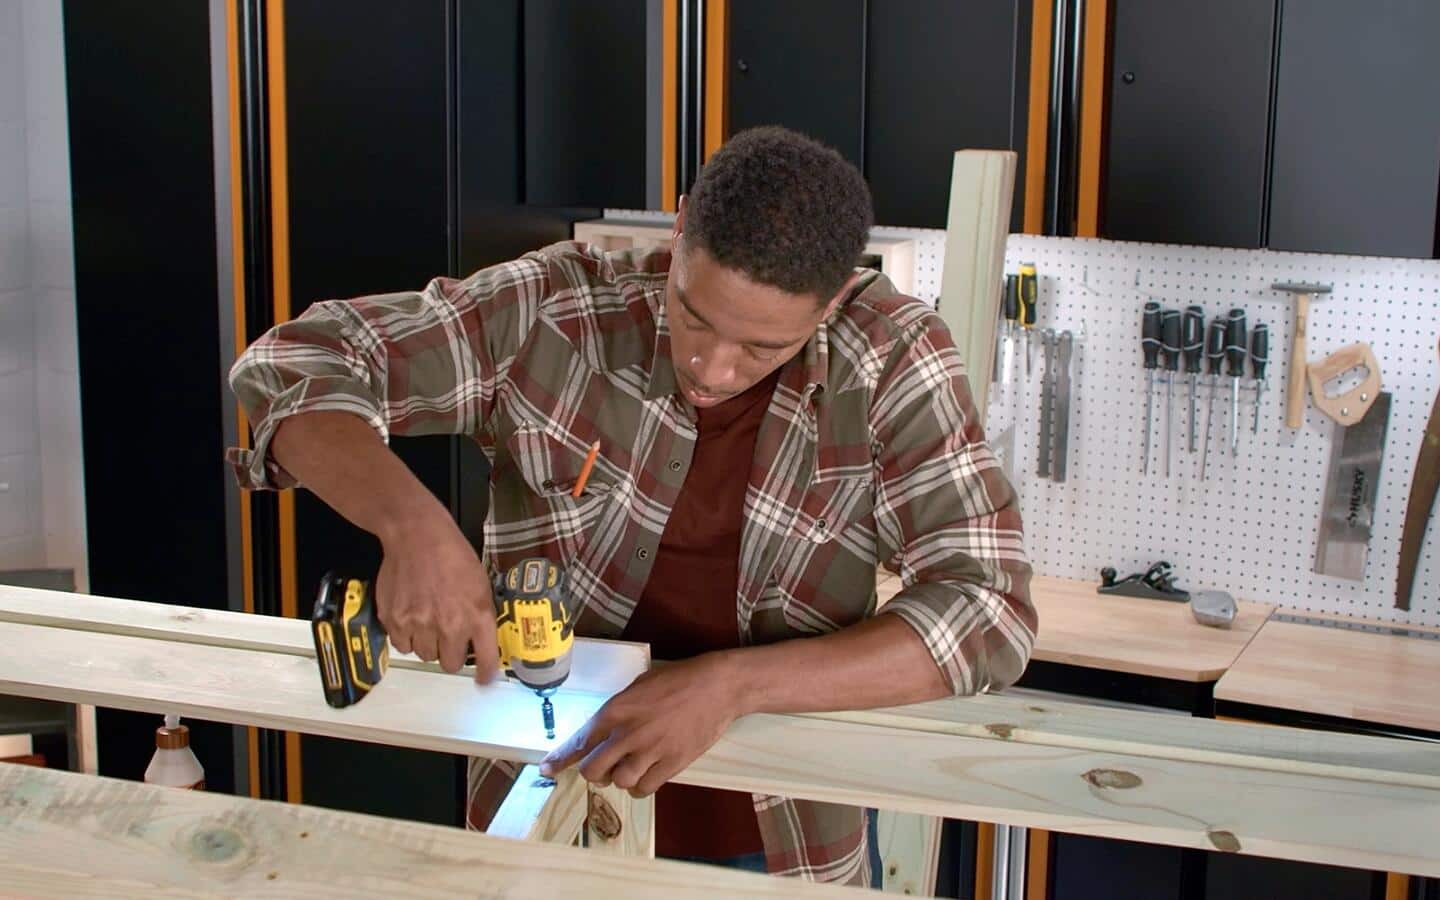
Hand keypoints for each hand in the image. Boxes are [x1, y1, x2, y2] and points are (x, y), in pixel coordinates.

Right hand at [374, 514, 497, 681]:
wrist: (417, 536)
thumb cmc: (451, 554)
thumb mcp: (480, 583)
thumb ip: (481, 615)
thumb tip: (482, 642)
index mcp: (477, 615)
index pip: (486, 659)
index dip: (485, 674)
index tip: (483, 679)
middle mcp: (449, 624)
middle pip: (450, 664)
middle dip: (451, 654)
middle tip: (448, 637)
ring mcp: (419, 624)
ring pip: (425, 655)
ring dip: (428, 644)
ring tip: (428, 620)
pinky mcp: (394, 620)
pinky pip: (402, 645)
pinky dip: (406, 636)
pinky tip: (411, 616)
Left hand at [538, 652, 746, 796]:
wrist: (717, 686)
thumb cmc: (678, 680)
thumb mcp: (640, 685)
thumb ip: (618, 709)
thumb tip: (602, 731)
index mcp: (617, 709)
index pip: (580, 741)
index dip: (560, 759)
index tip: (547, 770)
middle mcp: (629, 733)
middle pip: (593, 770)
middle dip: (593, 772)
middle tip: (602, 768)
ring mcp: (651, 750)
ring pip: (619, 782)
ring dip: (619, 779)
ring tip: (629, 767)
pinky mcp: (672, 763)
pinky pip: (644, 788)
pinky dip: (639, 787)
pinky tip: (644, 775)